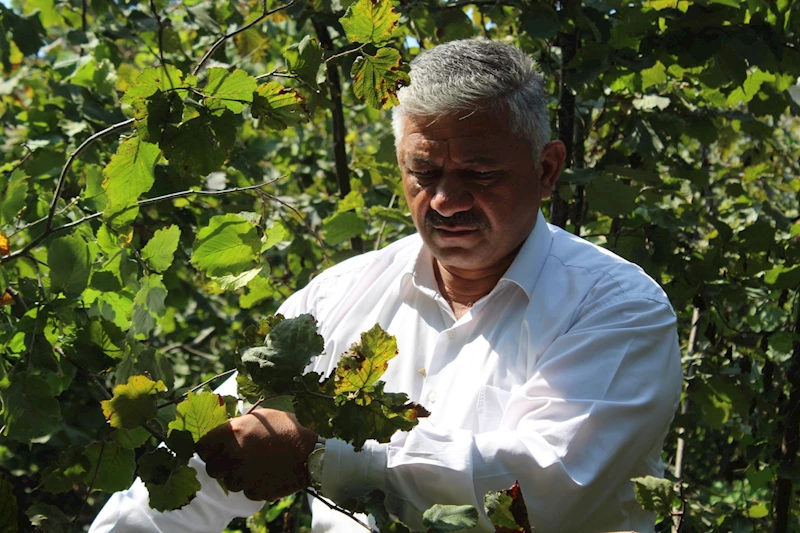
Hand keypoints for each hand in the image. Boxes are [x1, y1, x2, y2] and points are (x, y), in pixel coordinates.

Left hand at [195, 408, 317, 500]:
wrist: (310, 453)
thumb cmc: (287, 429)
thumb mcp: (262, 416)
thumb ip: (238, 423)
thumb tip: (222, 428)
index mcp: (232, 433)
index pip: (201, 447)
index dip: (208, 450)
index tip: (214, 450)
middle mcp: (233, 455)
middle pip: (212, 468)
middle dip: (221, 465)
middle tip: (234, 460)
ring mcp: (243, 476)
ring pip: (228, 482)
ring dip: (237, 476)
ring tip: (255, 466)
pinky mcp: (254, 491)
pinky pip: (245, 491)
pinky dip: (253, 485)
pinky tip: (266, 474)